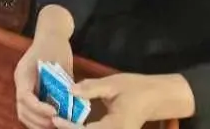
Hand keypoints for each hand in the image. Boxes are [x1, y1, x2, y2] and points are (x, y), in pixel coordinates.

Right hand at [15, 32, 73, 128]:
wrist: (51, 34)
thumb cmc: (56, 45)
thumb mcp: (61, 62)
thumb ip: (63, 84)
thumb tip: (71, 104)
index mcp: (24, 73)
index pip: (25, 97)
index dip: (38, 108)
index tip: (54, 112)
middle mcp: (21, 82)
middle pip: (22, 109)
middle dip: (38, 119)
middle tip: (56, 122)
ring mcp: (24, 87)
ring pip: (24, 113)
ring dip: (38, 122)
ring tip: (55, 123)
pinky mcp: (31, 91)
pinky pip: (30, 110)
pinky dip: (39, 118)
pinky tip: (53, 119)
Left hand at [51, 74, 194, 128]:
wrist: (157, 97)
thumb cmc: (137, 88)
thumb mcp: (114, 84)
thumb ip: (92, 88)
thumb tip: (70, 90)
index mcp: (116, 126)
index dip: (70, 127)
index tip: (55, 119)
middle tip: (53, 122)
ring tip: (59, 122)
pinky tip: (70, 123)